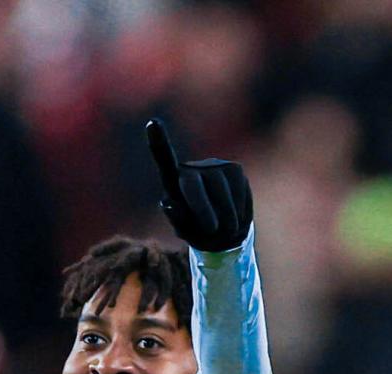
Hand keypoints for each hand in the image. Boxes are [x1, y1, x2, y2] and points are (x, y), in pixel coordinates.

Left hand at [145, 119, 252, 253]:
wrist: (226, 233)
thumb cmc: (198, 231)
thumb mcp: (185, 231)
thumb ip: (177, 219)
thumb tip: (168, 204)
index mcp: (173, 181)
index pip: (165, 160)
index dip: (159, 142)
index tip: (152, 123)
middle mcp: (192, 168)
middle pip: (194, 185)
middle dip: (202, 210)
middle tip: (211, 230)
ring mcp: (214, 166)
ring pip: (220, 189)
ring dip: (225, 215)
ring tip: (226, 230)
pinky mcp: (234, 169)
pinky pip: (238, 190)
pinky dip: (239, 210)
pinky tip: (236, 217)